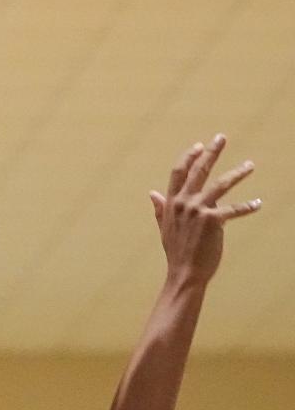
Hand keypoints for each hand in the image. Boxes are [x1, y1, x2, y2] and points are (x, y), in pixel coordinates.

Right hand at [150, 134, 260, 283]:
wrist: (184, 272)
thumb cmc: (176, 252)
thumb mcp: (165, 227)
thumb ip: (160, 208)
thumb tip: (152, 193)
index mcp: (172, 203)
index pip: (178, 173)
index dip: (188, 157)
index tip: (199, 145)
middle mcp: (184, 203)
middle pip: (199, 171)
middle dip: (211, 152)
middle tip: (221, 137)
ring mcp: (198, 210)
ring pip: (220, 185)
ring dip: (237, 173)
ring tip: (250, 165)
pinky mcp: (213, 221)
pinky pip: (234, 209)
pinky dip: (247, 206)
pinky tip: (257, 204)